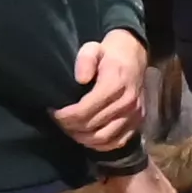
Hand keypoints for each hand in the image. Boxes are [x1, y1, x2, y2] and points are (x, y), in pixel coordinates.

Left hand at [62, 27, 152, 154]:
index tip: (53, 112)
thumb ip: (85, 60)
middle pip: (91, 126)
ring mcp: (134, 114)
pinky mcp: (138, 122)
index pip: (85, 111)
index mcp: (115, 84)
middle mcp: (127, 102)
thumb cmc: (109, 53)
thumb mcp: (93, 47)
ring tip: (70, 130)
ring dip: (82, 138)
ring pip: (103, 138)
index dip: (65, 116)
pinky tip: (87, 138)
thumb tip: (81, 79)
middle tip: (58, 121)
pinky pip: (117, 142)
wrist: (135, 54)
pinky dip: (100, 145)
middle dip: (70, 127)